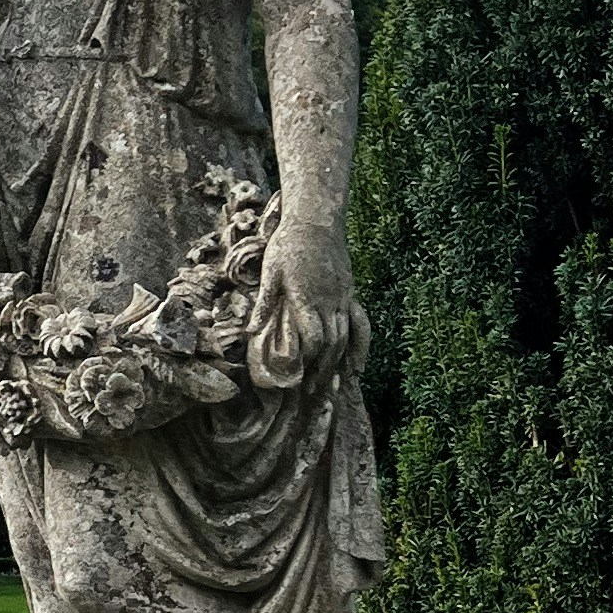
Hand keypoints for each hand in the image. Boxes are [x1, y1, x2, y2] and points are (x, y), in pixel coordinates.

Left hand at [250, 216, 358, 389]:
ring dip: (342, 363)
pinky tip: (358, 364)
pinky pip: (361, 323)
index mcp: (307, 297)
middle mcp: (330, 301)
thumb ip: (265, 303)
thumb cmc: (288, 245)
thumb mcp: (270, 271)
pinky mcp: (350, 293)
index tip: (299, 377)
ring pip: (348, 337)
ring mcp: (344, 297)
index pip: (314, 337)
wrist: (317, 220)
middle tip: (313, 392)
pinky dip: (361, 346)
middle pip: (332, 343)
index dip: (310, 360)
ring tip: (335, 385)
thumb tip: (251, 332)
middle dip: (324, 369)